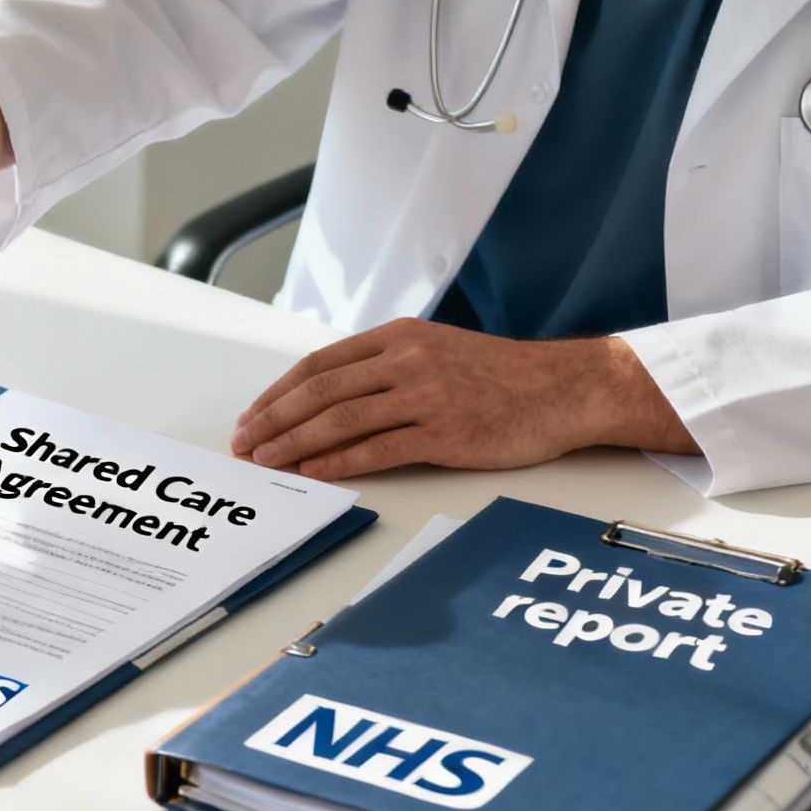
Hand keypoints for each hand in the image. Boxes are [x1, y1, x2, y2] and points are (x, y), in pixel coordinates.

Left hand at [227, 319, 698, 480]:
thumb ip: (387, 365)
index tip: (252, 416)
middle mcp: (406, 361)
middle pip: (319, 390)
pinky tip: (313, 472)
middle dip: (273, 418)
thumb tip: (331, 395)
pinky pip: (378, 448)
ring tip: (266, 460)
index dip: (278, 392)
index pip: (319, 365)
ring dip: (294, 442)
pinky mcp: (445, 432)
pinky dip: (339, 461)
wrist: (566, 388)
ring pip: (340, 419)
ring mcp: (425, 396)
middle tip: (244, 442)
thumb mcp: (437, 349)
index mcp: (397, 337)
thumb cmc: (502, 375)